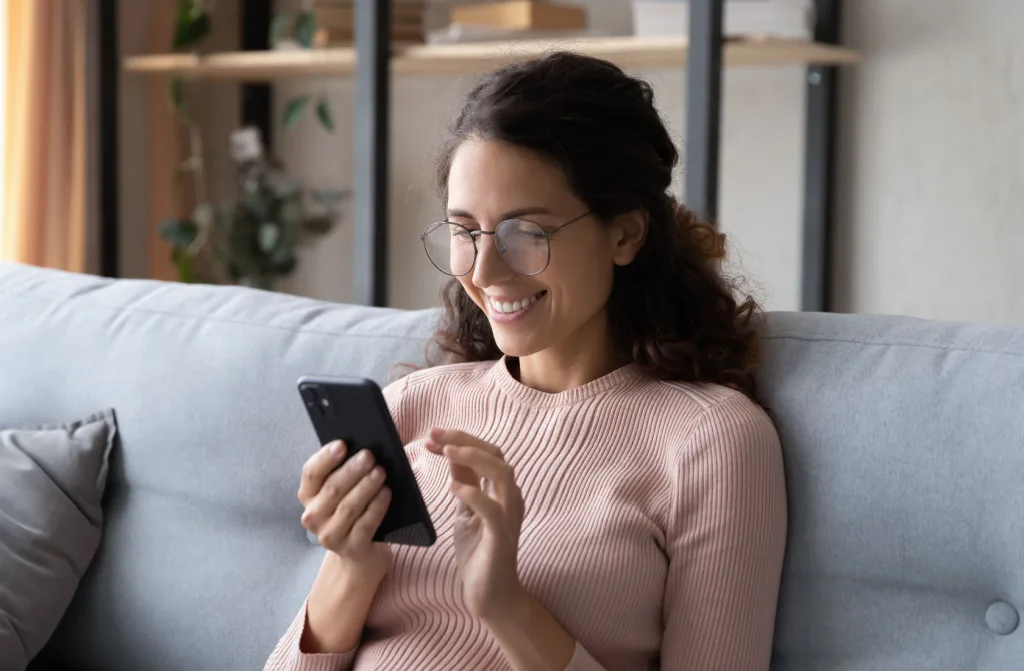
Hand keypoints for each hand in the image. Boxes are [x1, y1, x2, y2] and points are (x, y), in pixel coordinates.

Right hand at [298, 441, 392, 579]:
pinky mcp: (351, 548)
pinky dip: (377, 507)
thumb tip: (364, 449)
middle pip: (332, 489)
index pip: (311, 473)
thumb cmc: (355, 510)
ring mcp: (330, 535)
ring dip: (366, 487)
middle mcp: (314, 517)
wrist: (361, 553)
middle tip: (369, 455)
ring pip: (348, 507)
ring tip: (381, 472)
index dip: (326, 458)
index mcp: (309, 496)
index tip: (342, 444)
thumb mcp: (346, 490)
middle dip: (351, 470)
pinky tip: (387, 493)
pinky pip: (365, 524)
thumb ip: (348, 471)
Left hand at [426, 428, 525, 621]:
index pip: (486, 453)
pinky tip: (453, 488)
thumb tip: (451, 453)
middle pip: (496, 455)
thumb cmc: (479, 553)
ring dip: (473, 458)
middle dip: (465, 440)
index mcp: (501, 491)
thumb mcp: (465, 512)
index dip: (460, 440)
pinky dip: (474, 494)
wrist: (491, 595)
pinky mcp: (501, 536)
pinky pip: (493, 509)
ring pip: (502, 474)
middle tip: (436, 435)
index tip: (432, 436)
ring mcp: (509, 516)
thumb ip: (464, 484)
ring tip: (447, 452)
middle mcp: (510, 498)